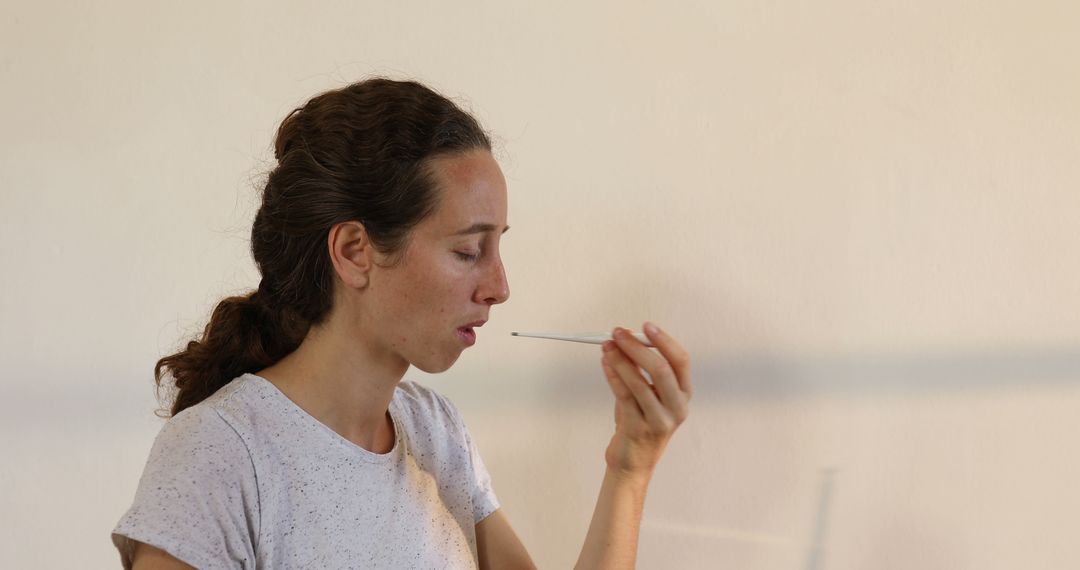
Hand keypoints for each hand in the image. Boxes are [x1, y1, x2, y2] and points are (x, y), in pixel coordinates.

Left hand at [599, 322, 691, 479]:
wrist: (633, 461)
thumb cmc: (640, 420)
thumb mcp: (650, 394)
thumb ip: (643, 369)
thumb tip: (627, 338)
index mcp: (684, 394)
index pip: (681, 361)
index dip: (664, 341)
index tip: (646, 326)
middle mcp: (677, 408)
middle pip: (662, 369)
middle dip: (638, 347)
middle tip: (619, 333)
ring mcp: (659, 420)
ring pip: (639, 383)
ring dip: (620, 360)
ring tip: (607, 346)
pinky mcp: (638, 429)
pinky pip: (623, 396)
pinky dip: (612, 375)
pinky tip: (605, 363)